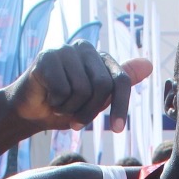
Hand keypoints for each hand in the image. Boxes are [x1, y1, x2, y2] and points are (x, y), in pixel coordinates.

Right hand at [4, 41, 151, 132]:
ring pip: (82, 90)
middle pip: (103, 86)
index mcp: (99, 57)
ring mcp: (64, 49)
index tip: (116, 130)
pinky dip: (56, 103)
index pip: (121, 80)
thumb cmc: (65, 107)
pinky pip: (63, 89)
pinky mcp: (47, 56)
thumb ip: (119, 84)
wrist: (30, 111)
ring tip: (60, 105)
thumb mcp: (97, 101)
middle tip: (75, 120)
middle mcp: (84, 48)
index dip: (120, 107)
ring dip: (70, 109)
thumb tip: (149, 64)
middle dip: (89, 112)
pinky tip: (48, 97)